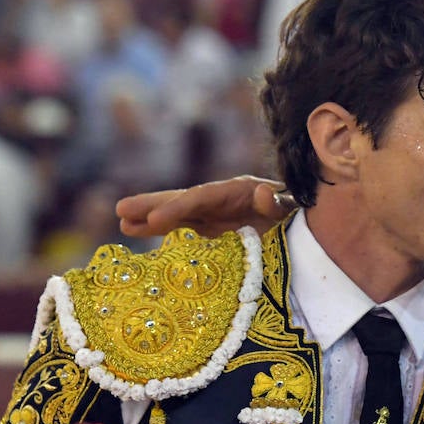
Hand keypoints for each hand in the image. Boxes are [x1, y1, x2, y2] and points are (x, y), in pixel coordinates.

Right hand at [116, 176, 295, 237]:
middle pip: (182, 201)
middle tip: (121, 210)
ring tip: (122, 221)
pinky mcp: (212, 232)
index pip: (201, 198)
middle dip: (153, 205)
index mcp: (236, 192)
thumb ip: (275, 201)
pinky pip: (183, 231)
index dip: (177, 208)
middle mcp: (220, 201)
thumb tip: (261, 193)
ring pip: (177, 216)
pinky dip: (161, 231)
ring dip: (150, 218)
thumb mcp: (290, 207)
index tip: (154, 220)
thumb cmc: (295, 213)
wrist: (302, 221)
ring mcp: (214, 216)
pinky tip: (135, 231)